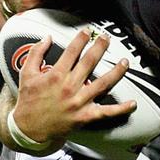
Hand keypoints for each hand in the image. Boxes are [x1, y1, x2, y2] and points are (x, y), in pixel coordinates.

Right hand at [10, 29, 134, 148]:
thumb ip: (35, 53)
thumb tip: (47, 37)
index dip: (81, 39)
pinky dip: (121, 109)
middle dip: (100, 48)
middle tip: (107, 38)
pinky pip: (107, 112)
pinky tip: (133, 103)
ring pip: (103, 84)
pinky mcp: (85, 116)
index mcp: (56, 75)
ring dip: (116, 72)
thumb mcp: (26, 74)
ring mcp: (79, 102)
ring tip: (125, 62)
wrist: (29, 128)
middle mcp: (70, 87)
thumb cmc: (28, 100)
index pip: (72, 52)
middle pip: (90, 63)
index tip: (88, 31)